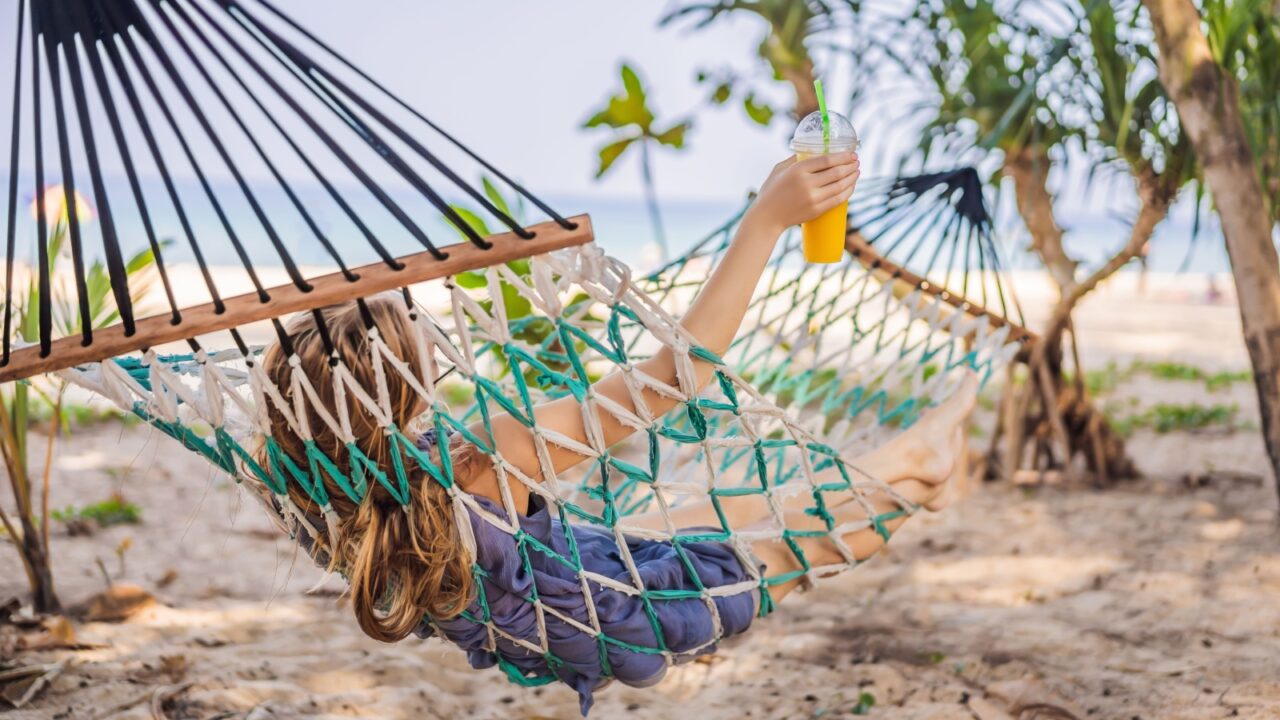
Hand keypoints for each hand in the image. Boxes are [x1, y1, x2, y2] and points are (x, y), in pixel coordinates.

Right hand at [744, 152, 859, 233]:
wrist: (766, 217)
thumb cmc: (771, 191)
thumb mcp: (779, 169)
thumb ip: (795, 159)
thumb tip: (811, 150)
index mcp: (798, 170)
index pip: (827, 160)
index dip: (843, 156)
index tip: (852, 153)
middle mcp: (807, 183)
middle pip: (837, 172)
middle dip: (851, 166)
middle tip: (856, 162)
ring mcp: (813, 198)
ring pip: (840, 186)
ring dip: (852, 178)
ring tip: (856, 172)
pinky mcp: (816, 210)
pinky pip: (838, 199)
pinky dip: (848, 192)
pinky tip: (851, 186)